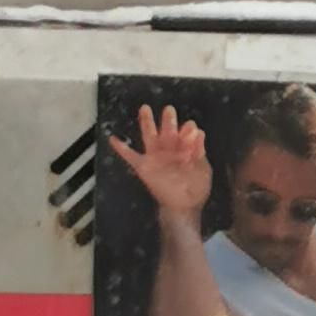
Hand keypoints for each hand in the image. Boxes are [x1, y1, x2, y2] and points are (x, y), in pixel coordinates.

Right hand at [108, 103, 212, 220]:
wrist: (183, 206)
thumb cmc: (196, 189)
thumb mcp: (202, 169)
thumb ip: (199, 151)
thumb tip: (199, 132)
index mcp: (186, 149)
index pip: (186, 133)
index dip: (188, 129)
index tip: (190, 127)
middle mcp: (170, 150)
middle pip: (168, 130)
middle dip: (168, 120)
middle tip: (169, 109)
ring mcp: (156, 157)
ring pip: (149, 136)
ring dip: (147, 122)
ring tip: (145, 108)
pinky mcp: (144, 167)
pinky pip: (130, 156)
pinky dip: (121, 148)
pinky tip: (113, 139)